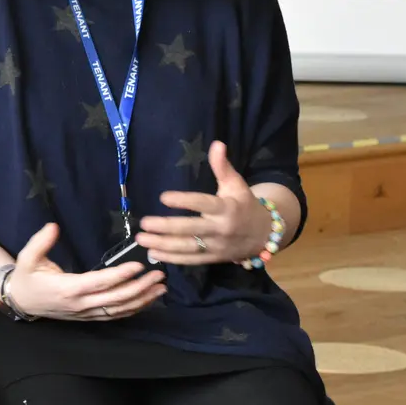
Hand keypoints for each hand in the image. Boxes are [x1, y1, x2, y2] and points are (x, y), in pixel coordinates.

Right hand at [7, 223, 166, 320]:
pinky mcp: (89, 316)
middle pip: (115, 299)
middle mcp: (79, 304)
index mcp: (66, 288)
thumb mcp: (27, 257)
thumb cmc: (26, 277)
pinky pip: (115, 315)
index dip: (118, 276)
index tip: (137, 265)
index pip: (97, 283)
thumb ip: (40, 242)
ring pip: (118, 310)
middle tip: (158, 275)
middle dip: (139, 287)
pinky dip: (133, 309)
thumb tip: (53, 226)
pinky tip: (148, 299)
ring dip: (141, 299)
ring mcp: (86, 313)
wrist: (21, 301)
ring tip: (160, 287)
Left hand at [137, 142, 270, 264]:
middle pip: (190, 230)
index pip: (203, 204)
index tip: (163, 197)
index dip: (184, 201)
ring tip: (141, 239)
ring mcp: (216, 247)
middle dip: (166, 228)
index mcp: (226, 208)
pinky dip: (171, 259)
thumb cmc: (244, 204)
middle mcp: (220, 229)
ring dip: (163, 245)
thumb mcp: (237, 184)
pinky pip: (190, 260)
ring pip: (187, 248)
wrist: (264, 235)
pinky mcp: (212, 259)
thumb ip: (223, 166)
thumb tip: (217, 144)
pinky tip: (153, 253)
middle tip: (144, 223)